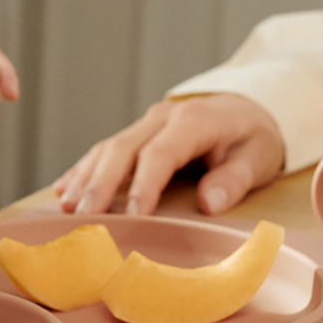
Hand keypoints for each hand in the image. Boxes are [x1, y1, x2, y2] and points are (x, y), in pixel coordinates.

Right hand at [54, 93, 284, 215]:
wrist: (247, 107)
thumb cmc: (253, 137)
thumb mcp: (258, 157)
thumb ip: (234, 179)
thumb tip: (208, 203)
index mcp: (193, 121)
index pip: (160, 153)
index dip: (143, 184)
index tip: (132, 215)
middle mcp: (162, 117)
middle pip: (123, 148)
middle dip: (100, 183)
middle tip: (83, 215)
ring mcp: (146, 122)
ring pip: (108, 147)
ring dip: (85, 176)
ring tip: (66, 206)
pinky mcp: (137, 131)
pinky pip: (105, 149)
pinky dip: (83, 169)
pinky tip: (64, 188)